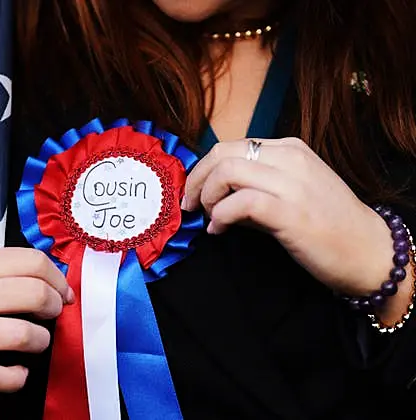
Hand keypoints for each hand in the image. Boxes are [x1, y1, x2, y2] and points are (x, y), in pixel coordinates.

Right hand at [0, 248, 73, 393]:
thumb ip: (1, 268)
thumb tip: (52, 278)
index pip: (32, 261)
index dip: (57, 278)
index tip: (62, 291)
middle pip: (34, 294)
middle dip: (54, 306)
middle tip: (52, 314)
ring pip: (24, 335)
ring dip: (40, 341)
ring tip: (34, 341)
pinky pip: (0, 377)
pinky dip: (18, 377)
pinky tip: (17, 371)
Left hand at [181, 137, 394, 295]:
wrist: (368, 251)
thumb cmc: (327, 224)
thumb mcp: (289, 194)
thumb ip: (252, 188)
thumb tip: (212, 196)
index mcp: (289, 149)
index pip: (230, 147)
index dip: (202, 170)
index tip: (193, 192)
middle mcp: (290, 159)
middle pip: (222, 153)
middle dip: (196, 180)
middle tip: (190, 205)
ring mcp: (292, 184)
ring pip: (227, 171)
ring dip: (206, 196)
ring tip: (210, 217)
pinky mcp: (291, 212)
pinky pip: (241, 203)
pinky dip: (220, 216)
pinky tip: (220, 230)